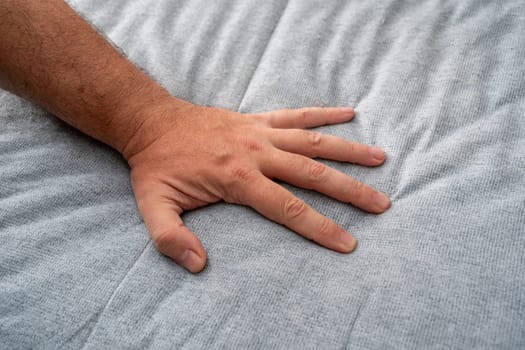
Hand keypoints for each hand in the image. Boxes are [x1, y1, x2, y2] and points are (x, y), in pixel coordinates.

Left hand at [126, 101, 390, 272]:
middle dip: (350, 191)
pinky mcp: (258, 119)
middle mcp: (257, 153)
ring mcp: (260, 133)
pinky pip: (297, 114)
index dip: (320, 227)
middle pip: (313, 174)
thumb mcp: (153, 206)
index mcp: (238, 178)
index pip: (288, 208)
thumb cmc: (157, 166)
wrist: (152, 123)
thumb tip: (198, 264)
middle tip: (381, 204)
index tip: (348, 243)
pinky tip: (349, 113)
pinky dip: (324, 113)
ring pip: (314, 141)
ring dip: (348, 151)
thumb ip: (171, 237)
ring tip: (381, 158)